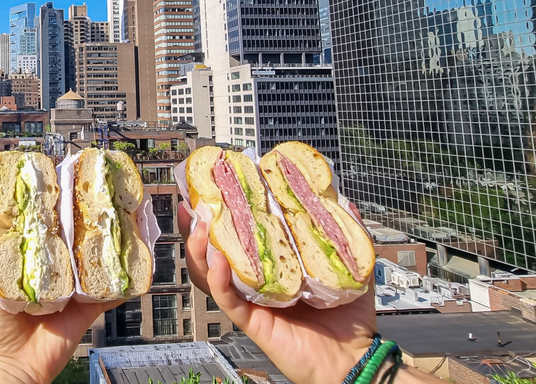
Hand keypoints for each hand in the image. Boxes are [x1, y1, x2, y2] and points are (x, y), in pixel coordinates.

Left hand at [0, 191, 120, 382]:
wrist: (14, 364)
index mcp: (31, 255)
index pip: (46, 221)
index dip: (55, 199)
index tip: (64, 174)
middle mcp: (55, 266)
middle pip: (75, 235)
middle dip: (88, 215)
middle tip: (100, 193)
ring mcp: (75, 284)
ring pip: (97, 257)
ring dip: (110, 240)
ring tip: (122, 218)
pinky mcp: (90, 304)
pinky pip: (112, 290)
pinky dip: (126, 278)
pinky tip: (135, 258)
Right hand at [178, 202, 375, 383]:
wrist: (353, 358)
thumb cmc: (349, 318)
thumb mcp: (349, 266)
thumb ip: (346, 235)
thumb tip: (345, 202)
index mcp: (273, 265)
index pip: (241, 235)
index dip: (224, 214)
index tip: (215, 189)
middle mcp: (255, 280)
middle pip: (215, 251)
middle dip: (197, 228)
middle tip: (193, 205)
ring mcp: (250, 299)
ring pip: (211, 274)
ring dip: (200, 250)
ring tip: (199, 227)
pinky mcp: (251, 320)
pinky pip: (227, 298)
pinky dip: (218, 279)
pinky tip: (217, 261)